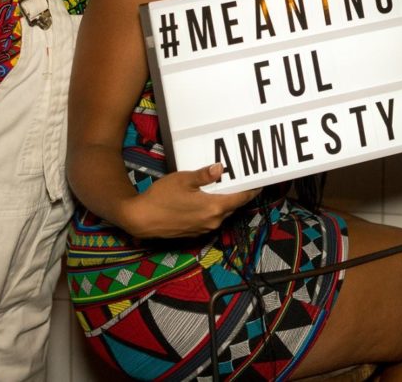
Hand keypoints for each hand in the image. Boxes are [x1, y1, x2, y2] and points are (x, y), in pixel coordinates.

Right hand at [128, 164, 258, 238]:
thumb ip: (204, 175)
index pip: (241, 199)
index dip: (252, 190)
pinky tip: (207, 199)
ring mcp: (203, 229)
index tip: (261, 182)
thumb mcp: (183, 180)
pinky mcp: (194, 233)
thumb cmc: (161, 197)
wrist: (141, 219)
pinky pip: (211, 219)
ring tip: (225, 187)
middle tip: (242, 179)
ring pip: (221, 213)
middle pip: (232, 206)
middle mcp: (213, 222)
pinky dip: (213, 209)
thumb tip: (221, 168)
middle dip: (239, 194)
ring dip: (225, 202)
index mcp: (214, 208)